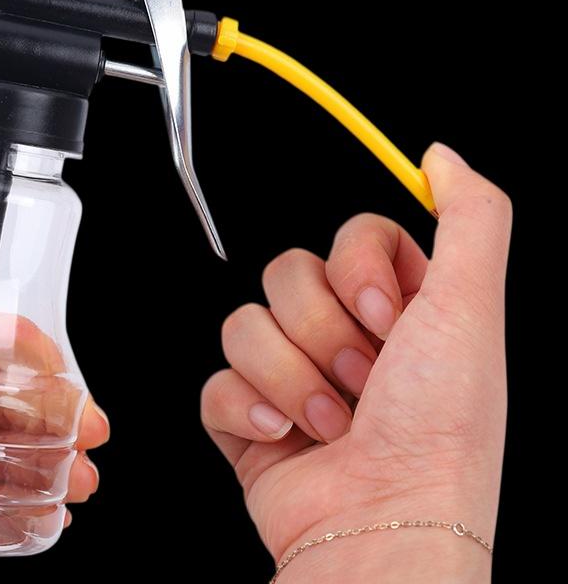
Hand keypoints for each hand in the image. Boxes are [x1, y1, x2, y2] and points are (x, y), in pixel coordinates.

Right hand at [201, 143, 510, 581]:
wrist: (384, 530)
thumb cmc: (438, 433)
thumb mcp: (471, 309)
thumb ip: (471, 218)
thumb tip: (442, 157)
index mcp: (396, 309)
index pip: (348, 235)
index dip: (355, 269)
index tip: (385, 317)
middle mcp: (342, 338)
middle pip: (287, 274)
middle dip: (323, 333)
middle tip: (365, 380)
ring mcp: (290, 377)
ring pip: (244, 323)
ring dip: (290, 377)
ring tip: (332, 421)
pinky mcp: (248, 417)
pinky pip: (214, 378)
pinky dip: (247, 407)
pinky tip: (284, 436)